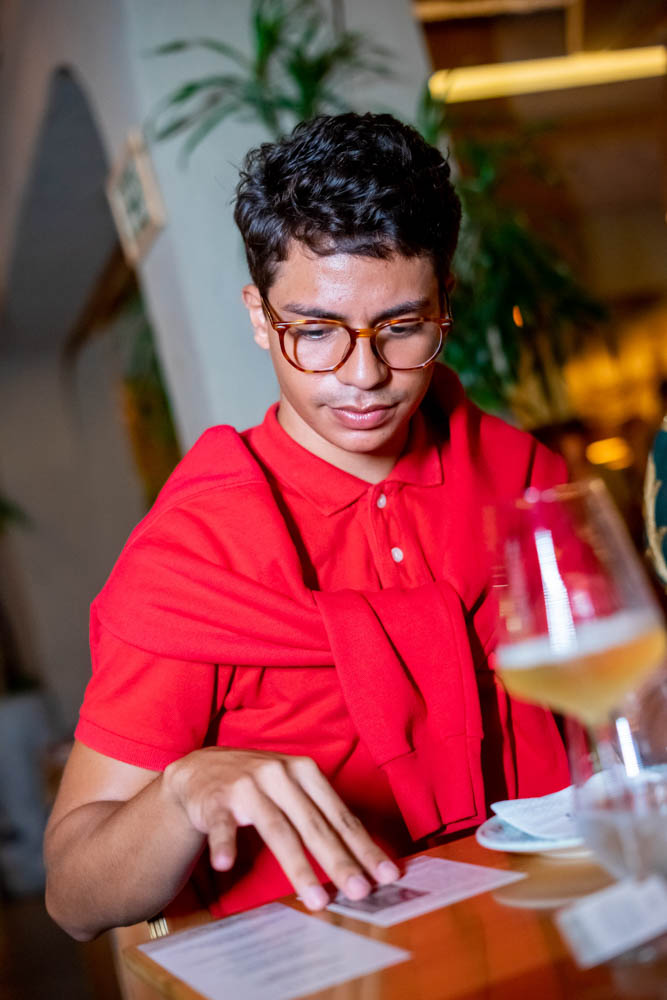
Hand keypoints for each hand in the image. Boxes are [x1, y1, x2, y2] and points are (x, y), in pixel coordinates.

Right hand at [163, 747, 399, 909]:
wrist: (200, 770)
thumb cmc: (259, 784)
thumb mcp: (293, 788)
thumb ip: (321, 814)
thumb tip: (361, 855)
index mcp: (305, 771)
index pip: (340, 816)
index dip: (364, 846)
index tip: (386, 874)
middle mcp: (280, 774)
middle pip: (315, 825)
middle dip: (340, 861)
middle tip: (360, 892)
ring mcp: (248, 785)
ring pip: (278, 830)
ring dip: (299, 867)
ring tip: (316, 900)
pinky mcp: (217, 799)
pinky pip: (223, 826)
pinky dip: (225, 844)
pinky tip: (227, 864)